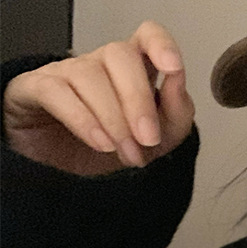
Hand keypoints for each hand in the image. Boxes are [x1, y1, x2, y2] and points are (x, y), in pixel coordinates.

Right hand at [3, 20, 195, 174]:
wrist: (67, 178)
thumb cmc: (111, 153)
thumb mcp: (156, 142)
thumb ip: (176, 115)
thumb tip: (178, 85)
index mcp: (133, 71)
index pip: (147, 37)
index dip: (160, 45)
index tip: (173, 68)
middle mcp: (100, 65)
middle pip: (120, 55)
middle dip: (139, 101)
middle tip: (147, 139)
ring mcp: (66, 73)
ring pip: (90, 75)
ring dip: (114, 120)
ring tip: (126, 153)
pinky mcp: (35, 89)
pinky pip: (57, 92)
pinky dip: (83, 120)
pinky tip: (100, 143)